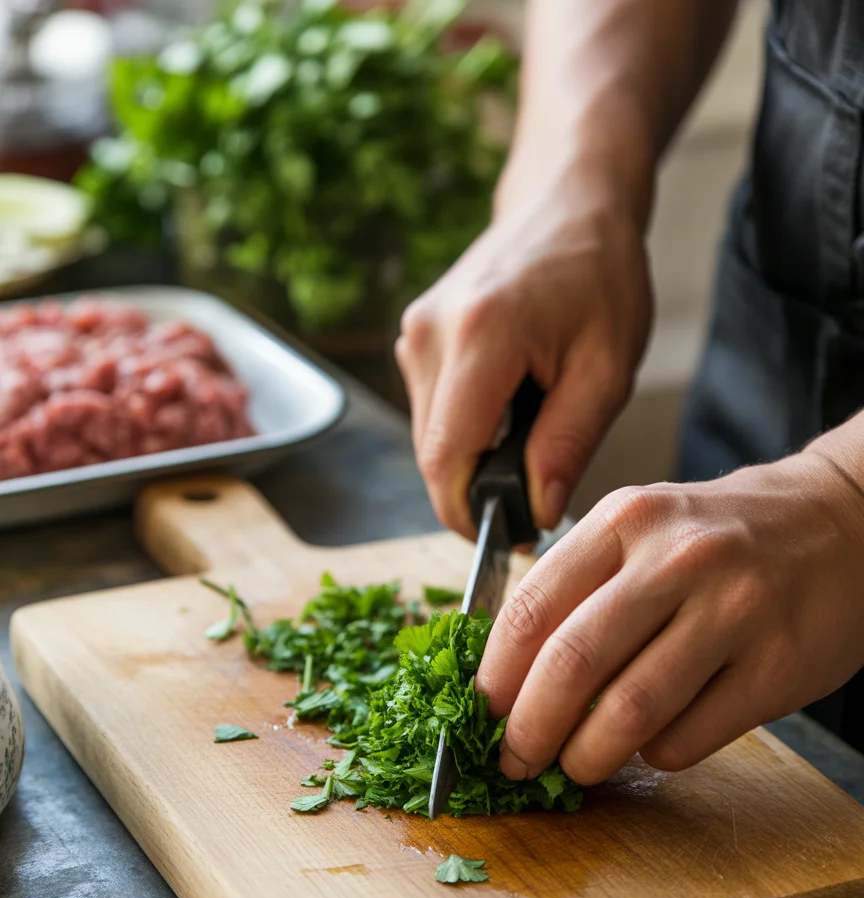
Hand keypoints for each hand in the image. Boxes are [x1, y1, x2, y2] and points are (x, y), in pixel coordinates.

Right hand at [396, 191, 651, 538]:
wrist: (567, 203)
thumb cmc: (599, 276)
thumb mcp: (608, 368)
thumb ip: (567, 444)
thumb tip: (537, 512)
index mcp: (479, 338)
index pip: (446, 459)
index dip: (471, 513)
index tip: (512, 537)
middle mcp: (430, 335)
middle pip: (433, 456)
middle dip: (477, 491)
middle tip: (536, 496)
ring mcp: (414, 334)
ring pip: (430, 439)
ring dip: (474, 460)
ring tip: (531, 433)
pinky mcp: (414, 338)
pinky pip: (431, 413)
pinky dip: (467, 431)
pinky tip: (510, 408)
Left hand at [476, 454, 863, 783]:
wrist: (842, 522)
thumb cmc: (719, 536)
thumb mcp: (641, 529)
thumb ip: (578, 589)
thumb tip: (507, 681)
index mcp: (625, 520)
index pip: (530, 608)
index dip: (495, 676)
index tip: (481, 715)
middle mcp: (678, 559)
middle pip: (572, 665)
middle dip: (528, 730)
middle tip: (515, 759)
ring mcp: (734, 611)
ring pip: (629, 712)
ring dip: (586, 757)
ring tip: (575, 768)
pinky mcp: (777, 667)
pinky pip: (687, 738)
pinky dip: (654, 756)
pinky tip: (652, 743)